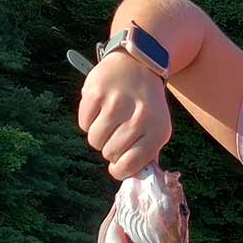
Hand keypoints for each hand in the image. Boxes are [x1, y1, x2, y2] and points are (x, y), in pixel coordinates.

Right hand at [78, 50, 171, 179]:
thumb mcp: (158, 128)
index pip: (131, 165)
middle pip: (110, 153)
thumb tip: (133, 177)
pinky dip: (88, 121)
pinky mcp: (96, 92)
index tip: (117, 167)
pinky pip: (84, 123)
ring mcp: (116, 104)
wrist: (138, 64)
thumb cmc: (147, 104)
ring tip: (108, 124)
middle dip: (110, 150)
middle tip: (115, 136)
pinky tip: (100, 111)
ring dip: (98, 137)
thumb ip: (148, 154)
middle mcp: (139, 118)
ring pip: (95, 140)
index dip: (119, 170)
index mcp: (158, 131)